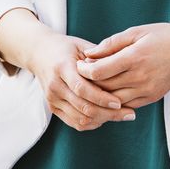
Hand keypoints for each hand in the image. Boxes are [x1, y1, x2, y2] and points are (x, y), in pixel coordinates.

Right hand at [24, 29, 138, 131]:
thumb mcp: (82, 45)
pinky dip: (92, 123)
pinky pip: (75, 123)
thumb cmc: (66, 47)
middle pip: (83, 107)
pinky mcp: (53, 108)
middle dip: (108, 113)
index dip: (102, 98)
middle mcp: (55, 86)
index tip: (120, 102)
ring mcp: (52, 99)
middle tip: (129, 114)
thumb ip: (100, 57)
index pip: (82, 89)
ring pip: (80, 119)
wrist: (40, 53)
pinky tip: (106, 117)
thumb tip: (123, 68)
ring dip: (103, 120)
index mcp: (62, 68)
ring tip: (122, 116)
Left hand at [76, 23, 169, 108]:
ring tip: (92, 85)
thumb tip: (89, 54)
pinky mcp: (151, 98)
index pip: (100, 72)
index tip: (79, 64)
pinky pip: (126, 105)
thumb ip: (111, 43)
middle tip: (80, 75)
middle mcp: (140, 77)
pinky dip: (114, 101)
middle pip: (104, 88)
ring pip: (113, 101)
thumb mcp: (136, 31)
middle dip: (88, 83)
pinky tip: (108, 92)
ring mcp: (147, 90)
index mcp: (135, 57)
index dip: (84, 70)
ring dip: (99, 95)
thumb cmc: (164, 36)